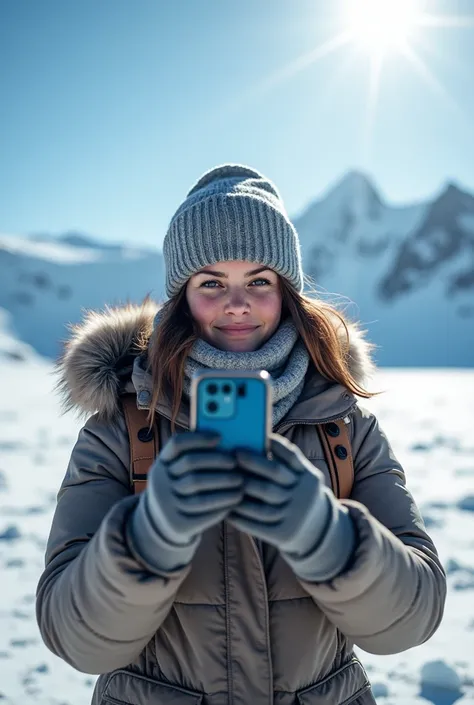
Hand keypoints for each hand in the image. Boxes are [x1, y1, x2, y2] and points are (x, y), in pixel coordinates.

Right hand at [129, 431, 243, 571]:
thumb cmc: (181, 487)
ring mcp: (166, 505)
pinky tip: (235, 500)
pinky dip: (222, 505)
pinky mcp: (178, 524)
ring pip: (198, 491)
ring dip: (224, 485)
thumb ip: (197, 456)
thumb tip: (227, 441)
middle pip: (190, 465)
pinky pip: (204, 513)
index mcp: (161, 464)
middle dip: (216, 461)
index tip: (219, 437)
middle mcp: (159, 483)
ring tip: (241, 481)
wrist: (163, 523)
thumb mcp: (179, 470)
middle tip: (235, 462)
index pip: (177, 444)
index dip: (198, 438)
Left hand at [228, 433, 329, 556]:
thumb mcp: (301, 476)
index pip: (291, 456)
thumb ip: (284, 460)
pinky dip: (240, 518)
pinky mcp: (284, 534)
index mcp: (308, 476)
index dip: (271, 445)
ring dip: (241, 493)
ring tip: (224, 483)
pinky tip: (227, 510)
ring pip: (263, 502)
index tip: (251, 438)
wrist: (317, 529)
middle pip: (275, 475)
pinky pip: (258, 526)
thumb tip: (256, 439)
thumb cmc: (297, 493)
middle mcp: (304, 495)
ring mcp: (295, 516)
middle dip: (252, 463)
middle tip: (233, 455)